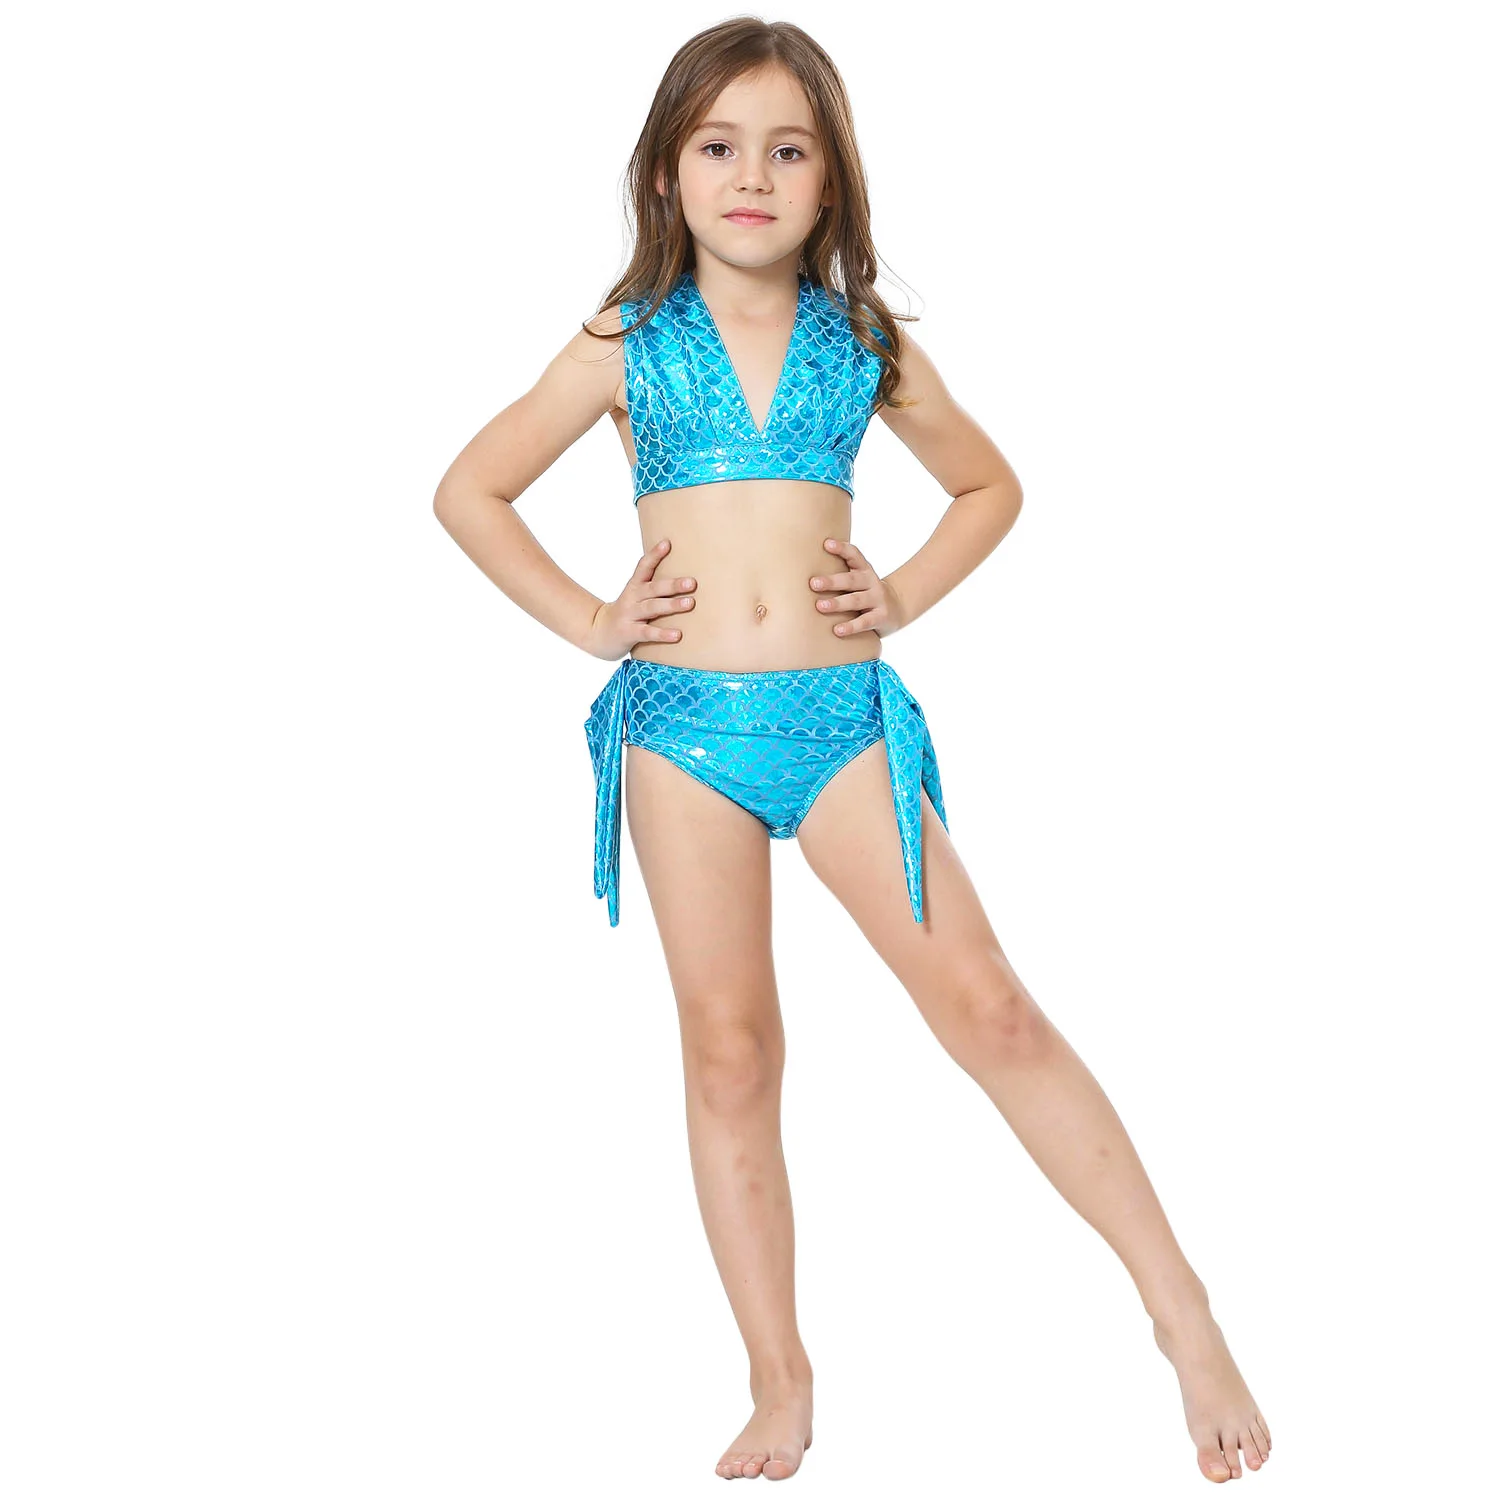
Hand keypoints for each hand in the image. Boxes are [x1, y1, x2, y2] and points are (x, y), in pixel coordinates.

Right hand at [584, 539, 696, 659]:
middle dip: (673, 584)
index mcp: (635, 586)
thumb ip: (655, 585)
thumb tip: (685, 575)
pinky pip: (647, 633)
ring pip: (652, 608)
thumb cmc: (628, 612)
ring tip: (690, 603)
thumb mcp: (637, 595)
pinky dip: (662, 634)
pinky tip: (677, 635)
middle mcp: (632, 598)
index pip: (644, 566)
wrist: (599, 633)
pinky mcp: (629, 633)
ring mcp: (630, 615)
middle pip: (653, 588)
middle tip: (692, 582)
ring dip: (671, 605)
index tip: (667, 543)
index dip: (654, 555)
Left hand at [808, 537, 905, 638]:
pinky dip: (851, 626)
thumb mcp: (857, 580)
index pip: (854, 555)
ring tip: (820, 606)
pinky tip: (837, 630)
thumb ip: (839, 574)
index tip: (826, 543)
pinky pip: (864, 622)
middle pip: (851, 579)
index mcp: (864, 569)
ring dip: (838, 603)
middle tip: (813, 583)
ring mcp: (877, 599)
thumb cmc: (865, 592)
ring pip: (856, 600)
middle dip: (832, 581)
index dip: (842, 549)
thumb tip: (803, 572)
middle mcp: (871, 582)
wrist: (897, 608)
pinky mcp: (881, 617)